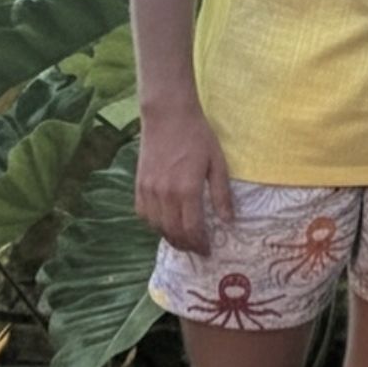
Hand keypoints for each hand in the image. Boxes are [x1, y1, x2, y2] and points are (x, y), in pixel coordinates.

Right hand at [135, 102, 233, 253]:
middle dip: (186, 245)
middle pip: (173, 232)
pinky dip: (154, 224)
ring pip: (156, 226)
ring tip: (183, 240)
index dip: (200, 244)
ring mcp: (149, 190)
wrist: (168, 115)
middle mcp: (165, 194)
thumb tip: (228, 221)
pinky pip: (143, 213)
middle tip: (197, 250)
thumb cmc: (197, 136)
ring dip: (170, 237)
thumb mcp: (217, 163)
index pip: (192, 229)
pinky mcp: (139, 184)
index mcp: (187, 190)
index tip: (207, 251)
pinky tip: (164, 224)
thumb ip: (221, 194)